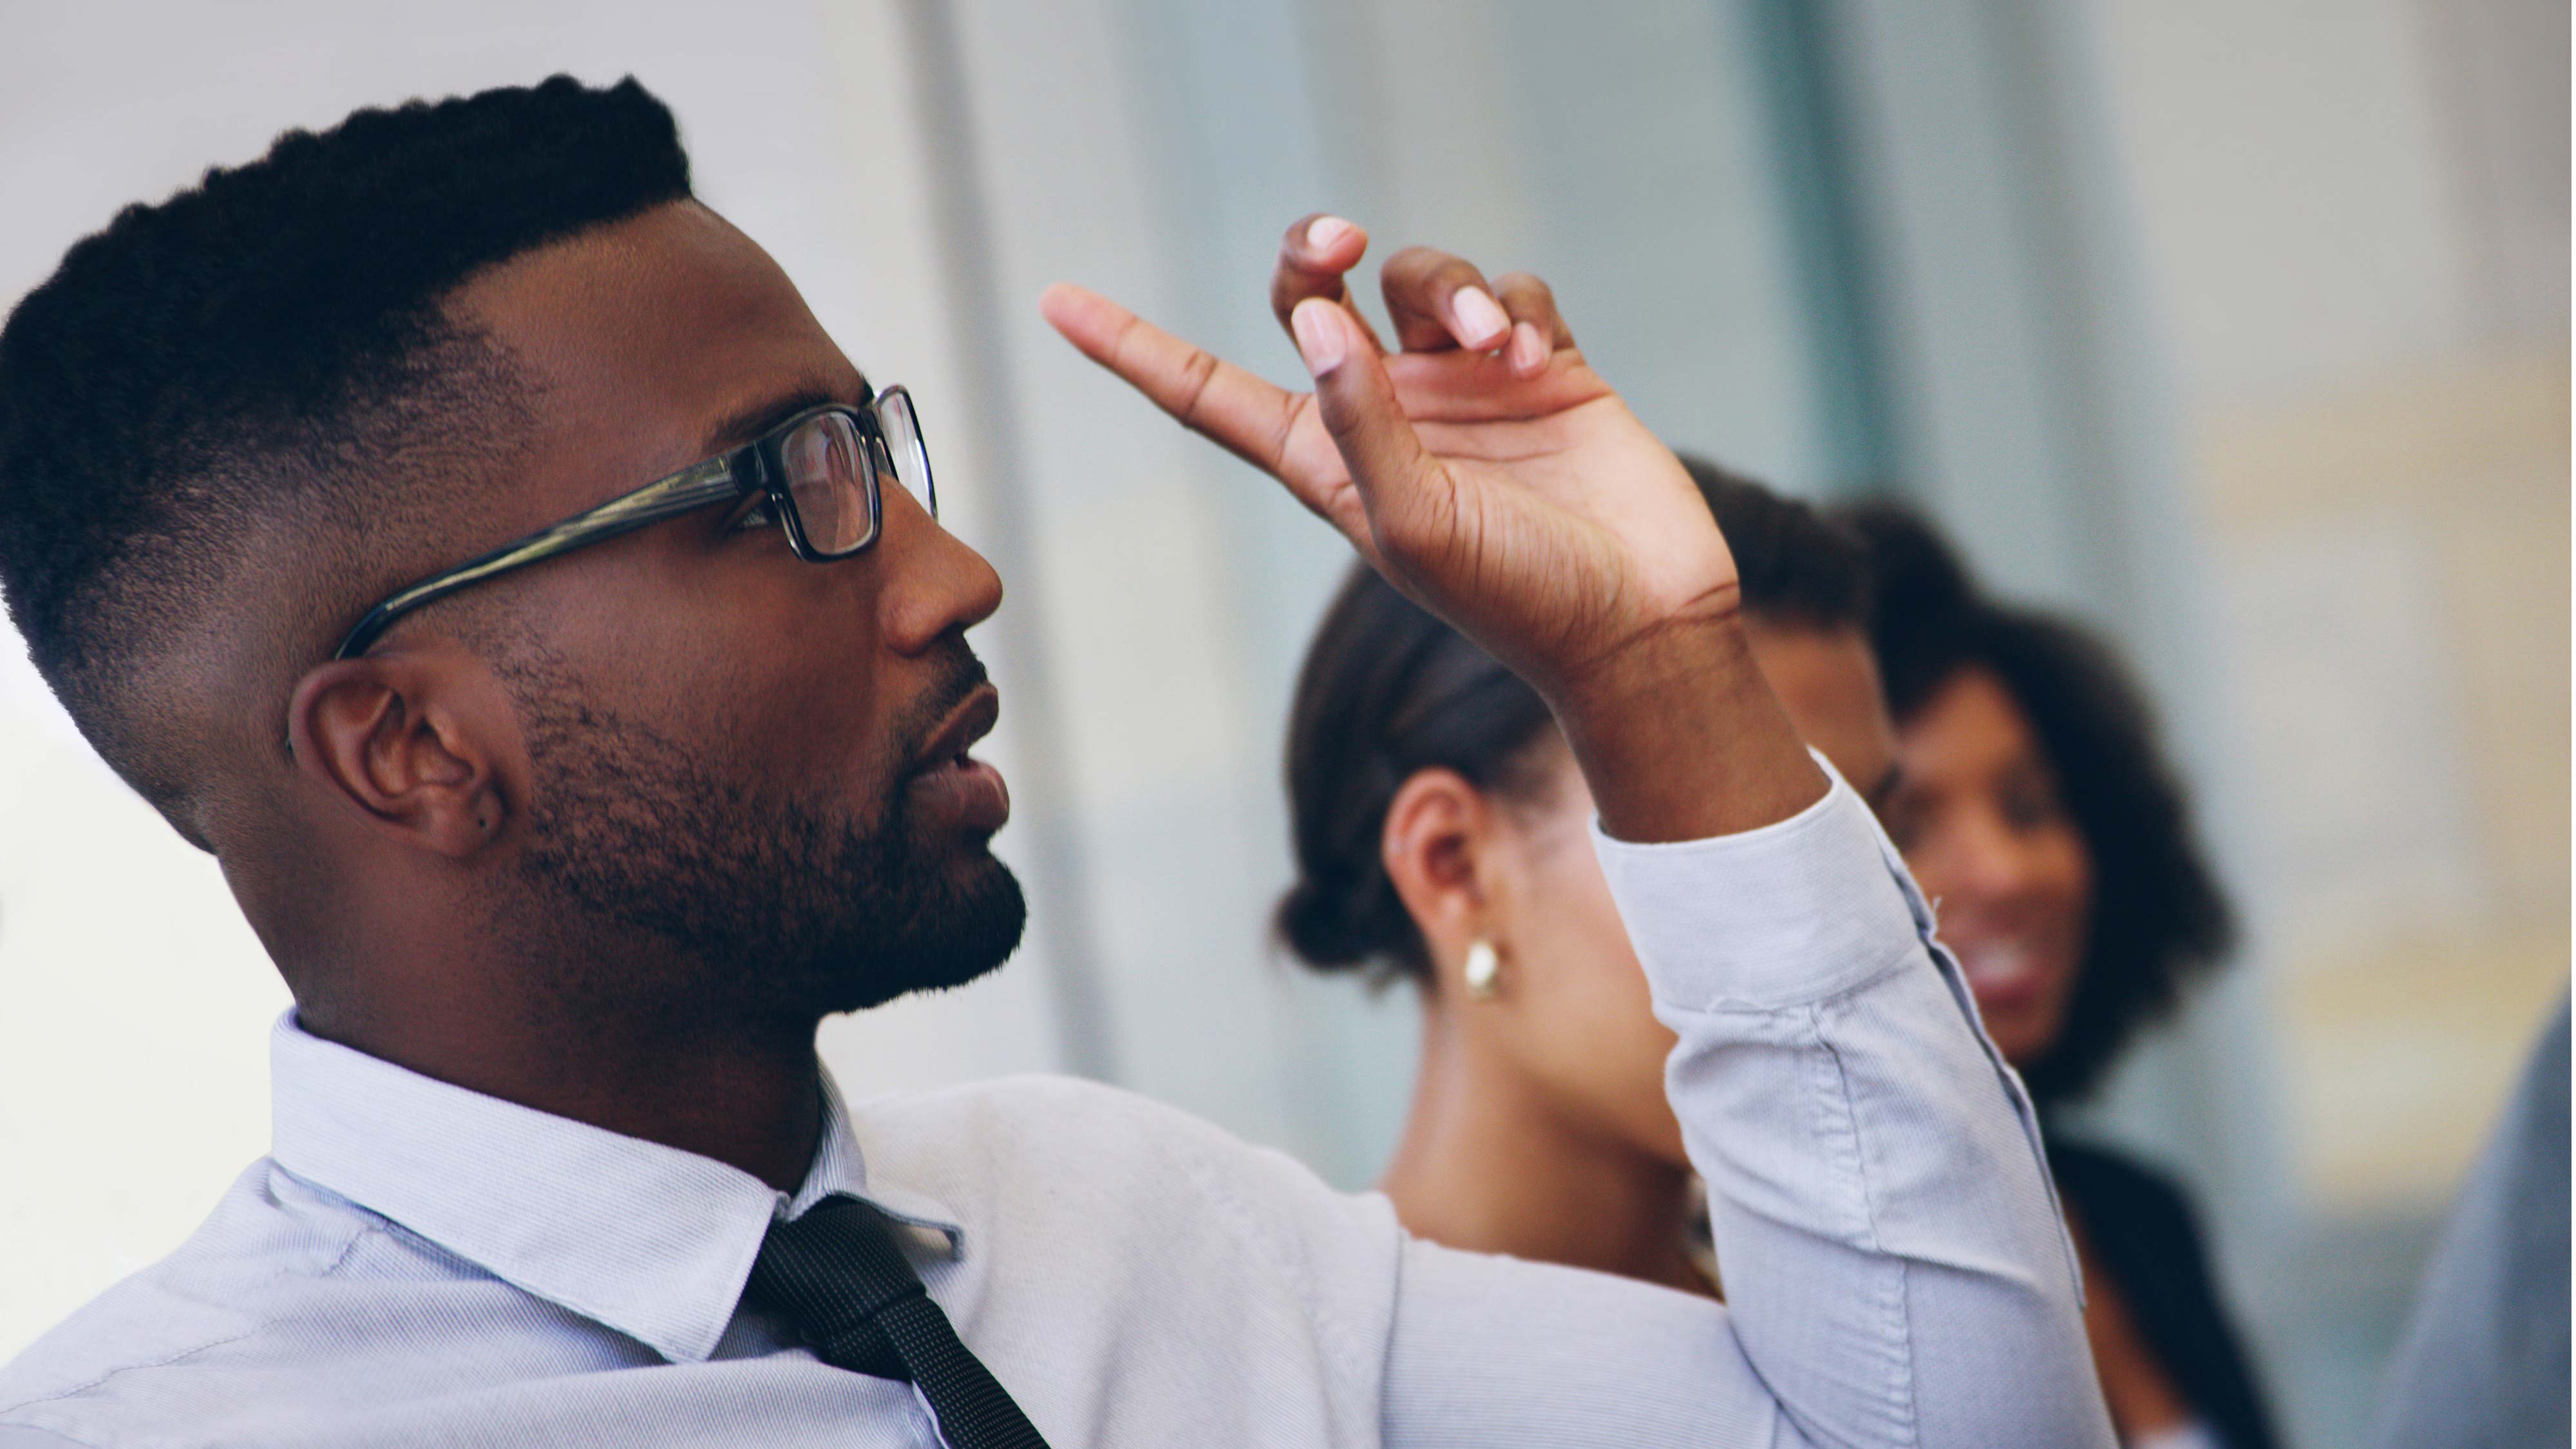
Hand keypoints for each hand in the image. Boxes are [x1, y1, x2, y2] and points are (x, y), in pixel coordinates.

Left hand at [1041, 216, 1822, 839]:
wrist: (1639, 622)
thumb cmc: (1515, 599)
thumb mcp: (1410, 523)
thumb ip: (1355, 419)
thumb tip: (1314, 316)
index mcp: (1324, 460)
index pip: (1206, 391)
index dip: (1130, 346)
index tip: (1055, 301)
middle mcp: (1383, 413)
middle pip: (1309, 295)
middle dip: (1312, 251)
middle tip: (1341, 245)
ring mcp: (1461, 387)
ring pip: (1420, 279)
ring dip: (1450, 290)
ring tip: (1491, 346)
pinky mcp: (1542, 368)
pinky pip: (1508, 292)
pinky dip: (1512, 308)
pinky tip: (1534, 361)